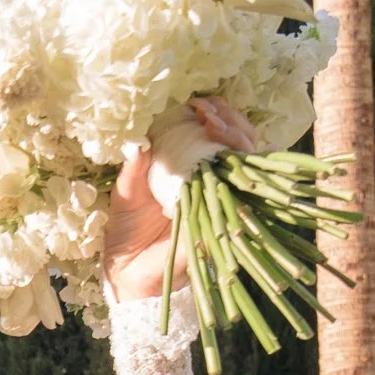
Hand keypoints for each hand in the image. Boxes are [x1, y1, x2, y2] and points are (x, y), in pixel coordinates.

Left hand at [103, 96, 257, 301]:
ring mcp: (222, 196)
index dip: (214, 112)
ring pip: (248, 157)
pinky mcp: (226, 216)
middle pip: (240, 138)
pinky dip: (241, 167)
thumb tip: (137, 141)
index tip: (197, 103)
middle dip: (228, 118)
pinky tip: (225, 152)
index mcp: (190, 164)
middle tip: (207, 111)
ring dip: (235, 134)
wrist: (129, 271)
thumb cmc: (127, 231)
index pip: (216, 130)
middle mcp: (212, 177)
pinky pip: (245, 190)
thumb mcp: (126, 192)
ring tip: (212, 123)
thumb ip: (133, 167)